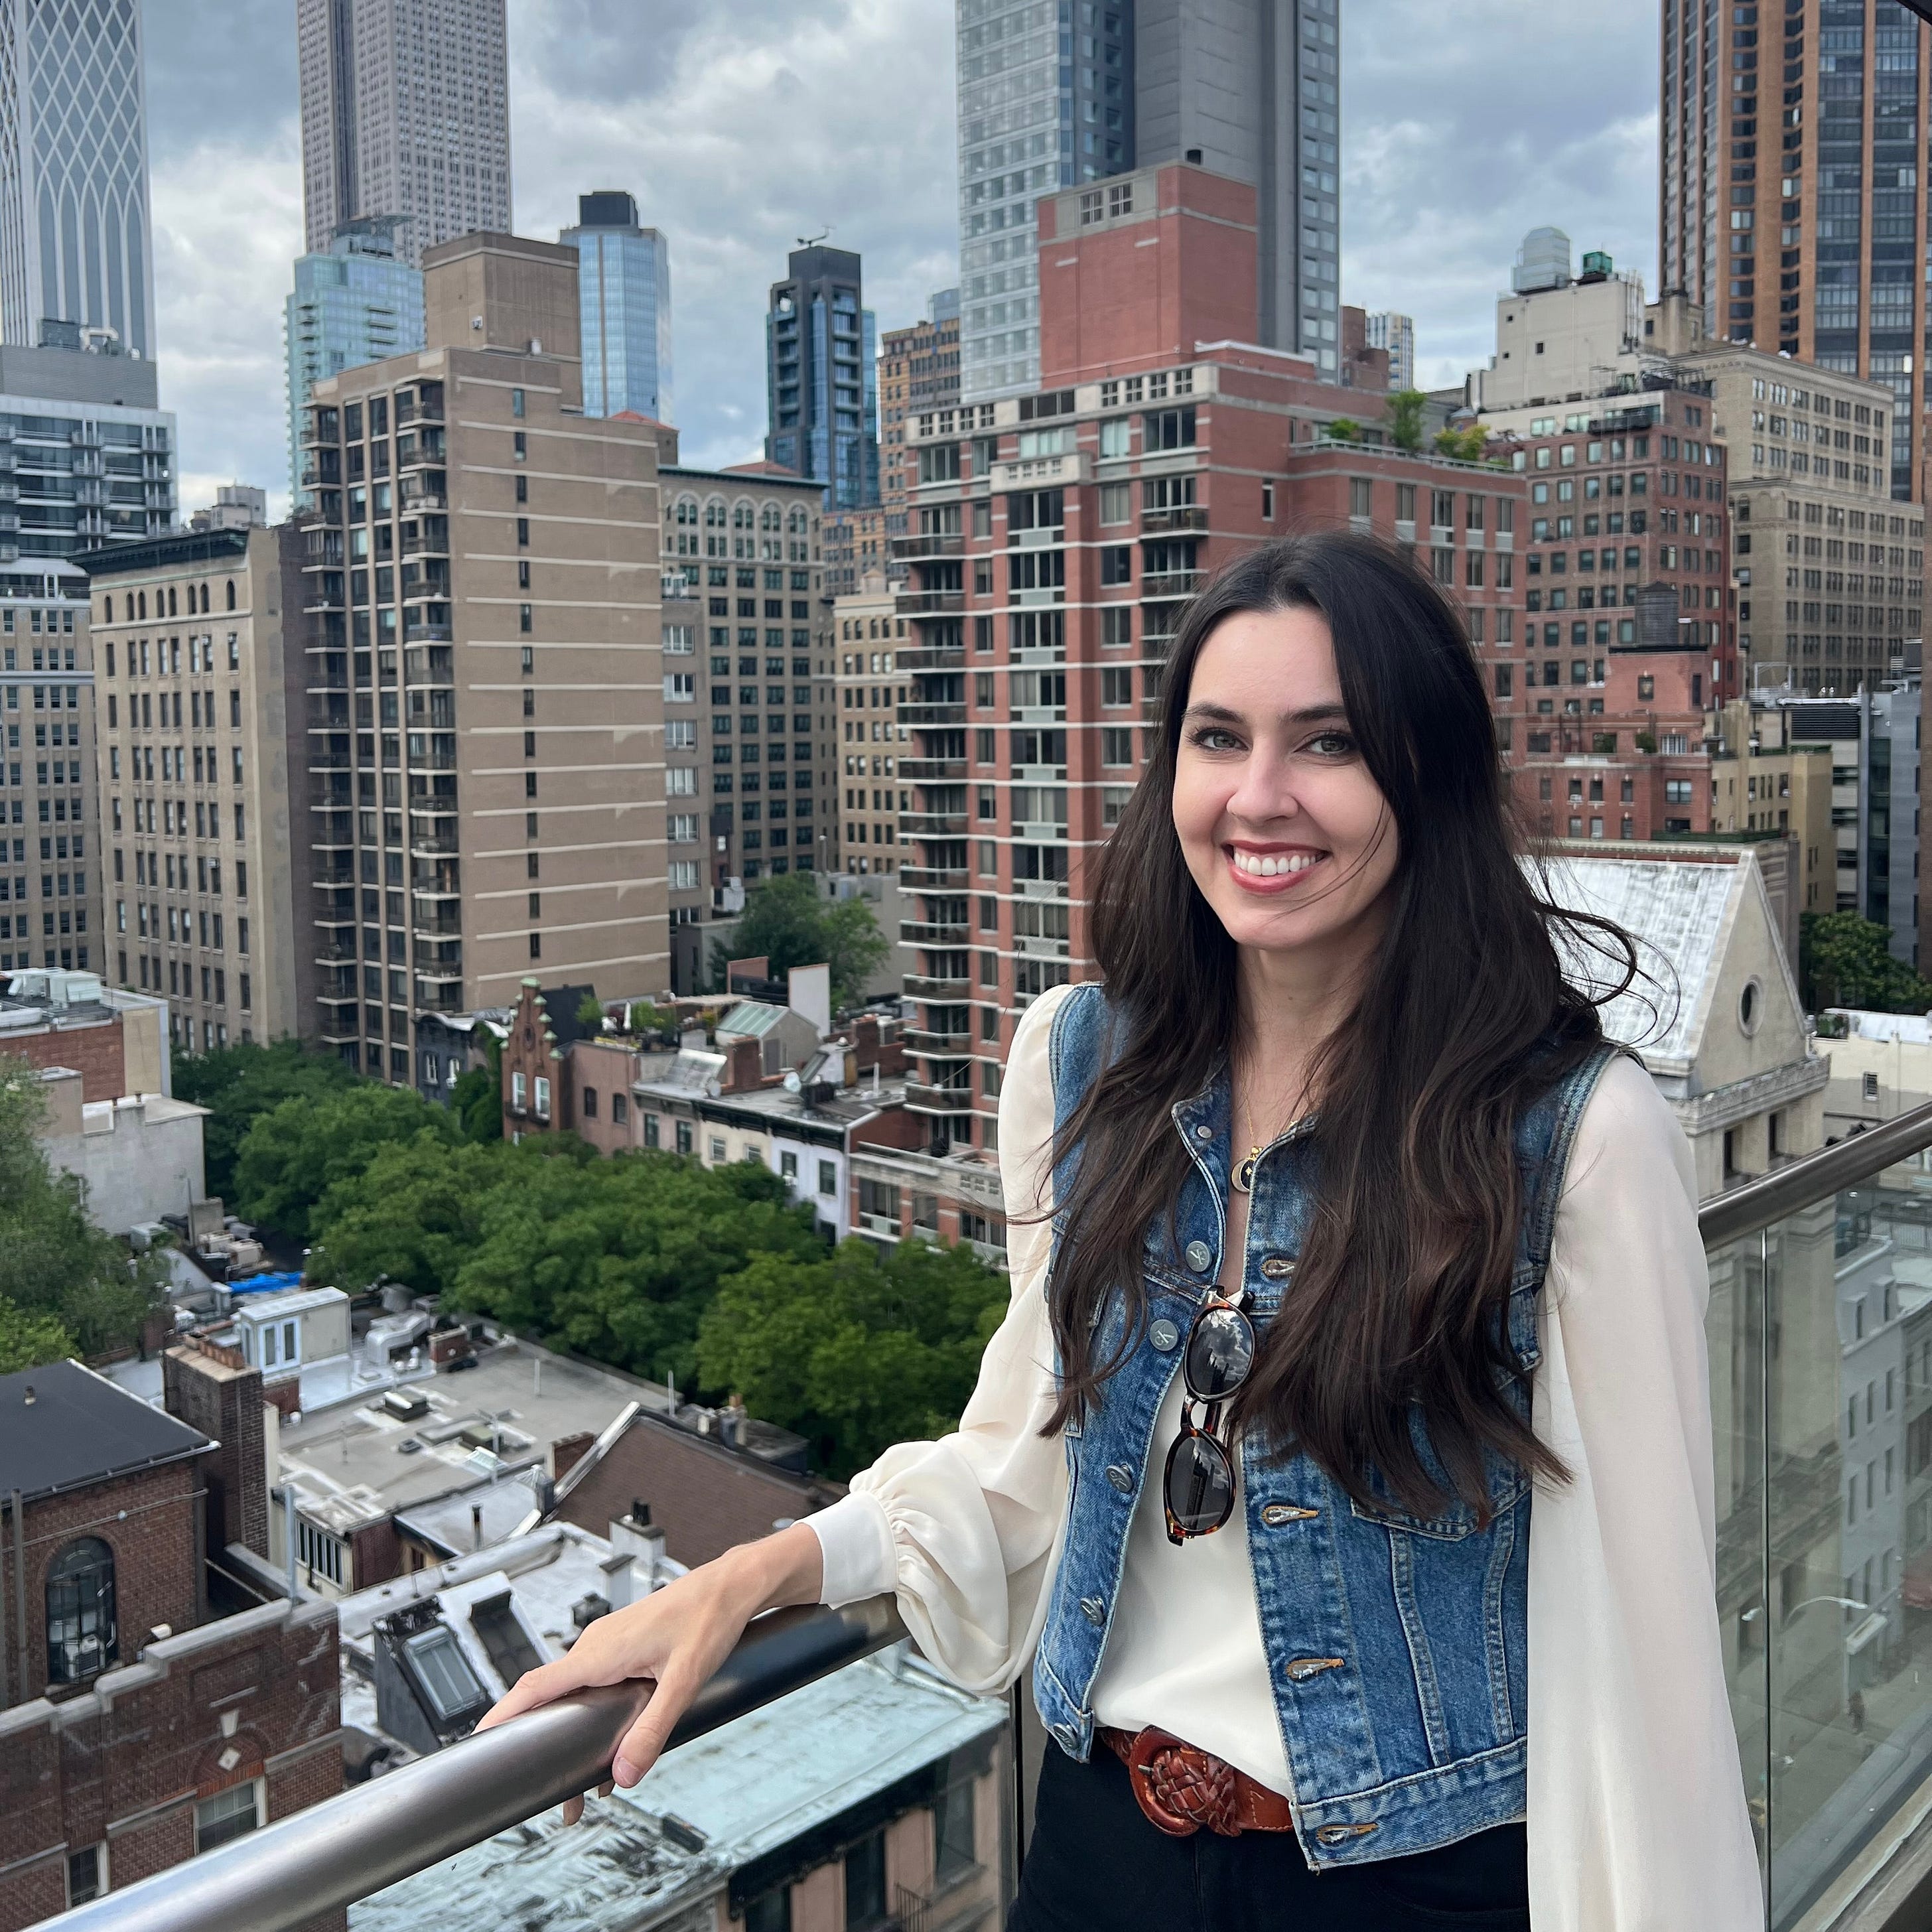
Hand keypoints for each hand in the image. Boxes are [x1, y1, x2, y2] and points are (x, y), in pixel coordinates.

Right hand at [475, 1521, 823, 1824]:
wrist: (731, 1585)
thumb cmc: (709, 1620)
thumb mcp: (683, 1682)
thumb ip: (652, 1729)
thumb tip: (624, 1774)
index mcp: (599, 1651)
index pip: (535, 1686)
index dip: (503, 1715)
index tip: (478, 1744)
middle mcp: (596, 1646)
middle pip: (551, 1701)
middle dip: (542, 1748)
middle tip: (554, 1799)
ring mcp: (608, 1645)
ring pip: (574, 1695)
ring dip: (571, 1735)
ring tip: (585, 1788)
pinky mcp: (623, 1647)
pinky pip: (593, 1684)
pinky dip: (590, 1716)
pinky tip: (611, 1746)